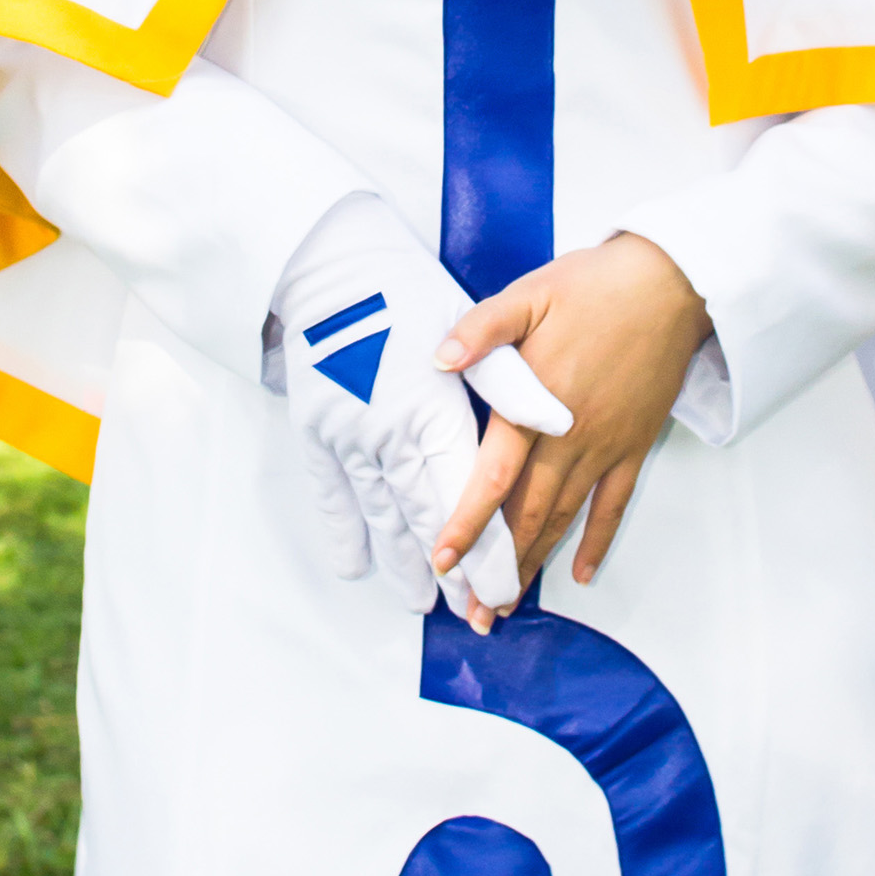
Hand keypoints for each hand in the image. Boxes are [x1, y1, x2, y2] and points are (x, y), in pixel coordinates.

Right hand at [277, 226, 572, 630]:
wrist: (327, 262)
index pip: (471, 493)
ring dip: (404, 562)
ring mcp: (348, 435)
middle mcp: (390, 431)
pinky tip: (356, 566)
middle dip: (456, 571)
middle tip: (477, 613)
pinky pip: (331, 493)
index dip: (491, 545)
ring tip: (425, 603)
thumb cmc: (406, 289)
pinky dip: (344, 530)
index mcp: (434, 407)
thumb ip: (512, 379)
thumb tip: (559, 417)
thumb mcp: (469, 322)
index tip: (508, 586)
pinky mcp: (315, 430)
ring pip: (383, 513)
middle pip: (428, 515)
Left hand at [433, 235, 712, 590]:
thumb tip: (440, 357)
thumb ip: (482, 329)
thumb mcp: (530, 293)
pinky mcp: (635, 445)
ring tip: (512, 603)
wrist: (672, 284)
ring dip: (537, 563)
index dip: (468, 521)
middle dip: (498, 565)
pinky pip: (615, 505)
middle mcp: (570, 436)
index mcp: (537, 402)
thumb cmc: (595, 286)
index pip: (494, 475)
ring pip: (565, 516)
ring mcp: (606, 446)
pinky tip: (581, 572)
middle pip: (528, 513)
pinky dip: (597, 541)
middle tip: (475, 612)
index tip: (444, 560)